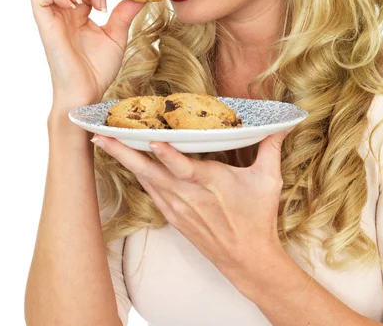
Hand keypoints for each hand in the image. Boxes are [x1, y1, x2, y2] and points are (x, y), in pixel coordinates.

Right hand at [30, 0, 144, 112]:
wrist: (87, 92)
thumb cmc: (97, 70)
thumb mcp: (116, 35)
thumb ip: (125, 12)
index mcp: (80, 11)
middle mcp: (64, 10)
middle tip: (104, 5)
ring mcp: (52, 16)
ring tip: (89, 4)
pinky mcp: (44, 24)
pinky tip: (75, 8)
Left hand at [91, 128, 292, 282]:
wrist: (248, 259)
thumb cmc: (257, 218)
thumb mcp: (268, 180)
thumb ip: (270, 147)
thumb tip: (282, 123)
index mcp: (211, 183)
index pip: (184, 167)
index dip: (167, 154)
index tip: (151, 141)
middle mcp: (188, 195)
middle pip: (150, 172)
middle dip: (123, 154)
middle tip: (100, 137)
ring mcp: (178, 208)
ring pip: (146, 181)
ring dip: (124, 162)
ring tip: (105, 144)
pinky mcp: (174, 217)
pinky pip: (151, 192)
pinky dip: (138, 176)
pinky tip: (127, 164)